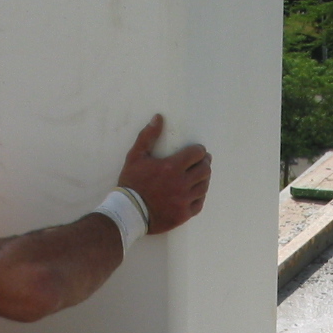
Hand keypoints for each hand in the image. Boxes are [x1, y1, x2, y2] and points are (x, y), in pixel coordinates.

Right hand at [116, 115, 211, 234]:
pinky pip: (199, 203)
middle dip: (205, 163)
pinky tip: (195, 192)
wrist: (128, 212)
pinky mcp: (184, 214)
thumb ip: (148, 136)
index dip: (199, 150)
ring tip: (199, 176)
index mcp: (172, 167)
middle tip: (201, 162)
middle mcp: (182, 183)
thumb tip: (159, 117)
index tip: (196, 151)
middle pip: (205, 169)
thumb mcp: (135, 156)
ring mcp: (184, 200)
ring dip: (204, 179)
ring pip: (204, 186)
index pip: (197, 153)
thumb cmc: (131, 183)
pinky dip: (199, 196)